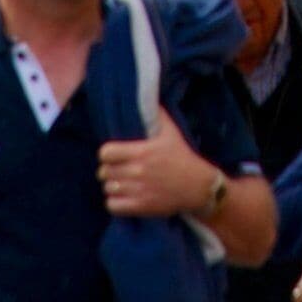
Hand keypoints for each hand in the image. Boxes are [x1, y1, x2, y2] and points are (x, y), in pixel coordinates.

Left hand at [98, 110, 221, 219]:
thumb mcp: (171, 132)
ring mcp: (138, 190)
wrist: (197, 186)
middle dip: (109, 170)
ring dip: (113, 185)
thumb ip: (157, 114)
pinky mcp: (140, 207)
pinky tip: (123, 196)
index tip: (114, 154)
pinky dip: (115, 202)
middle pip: (104, 171)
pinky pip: (112, 205)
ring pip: (108, 188)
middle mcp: (138, 171)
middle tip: (118, 169)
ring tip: (121, 182)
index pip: (105, 153)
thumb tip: (146, 95)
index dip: (107, 153)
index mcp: (142, 152)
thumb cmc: (182, 156)